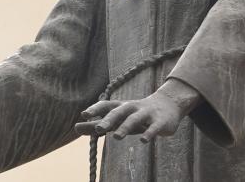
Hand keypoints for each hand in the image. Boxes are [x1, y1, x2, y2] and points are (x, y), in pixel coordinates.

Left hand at [74, 79, 200, 143]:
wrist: (169, 104)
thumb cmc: (136, 113)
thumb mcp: (118, 118)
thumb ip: (98, 124)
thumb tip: (75, 128)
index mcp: (122, 107)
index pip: (106, 105)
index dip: (95, 109)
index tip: (83, 114)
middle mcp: (133, 108)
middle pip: (119, 112)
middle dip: (109, 119)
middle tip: (99, 128)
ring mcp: (146, 114)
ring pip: (134, 119)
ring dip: (125, 127)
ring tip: (116, 137)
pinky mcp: (160, 122)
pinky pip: (153, 128)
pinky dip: (148, 133)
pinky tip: (143, 141)